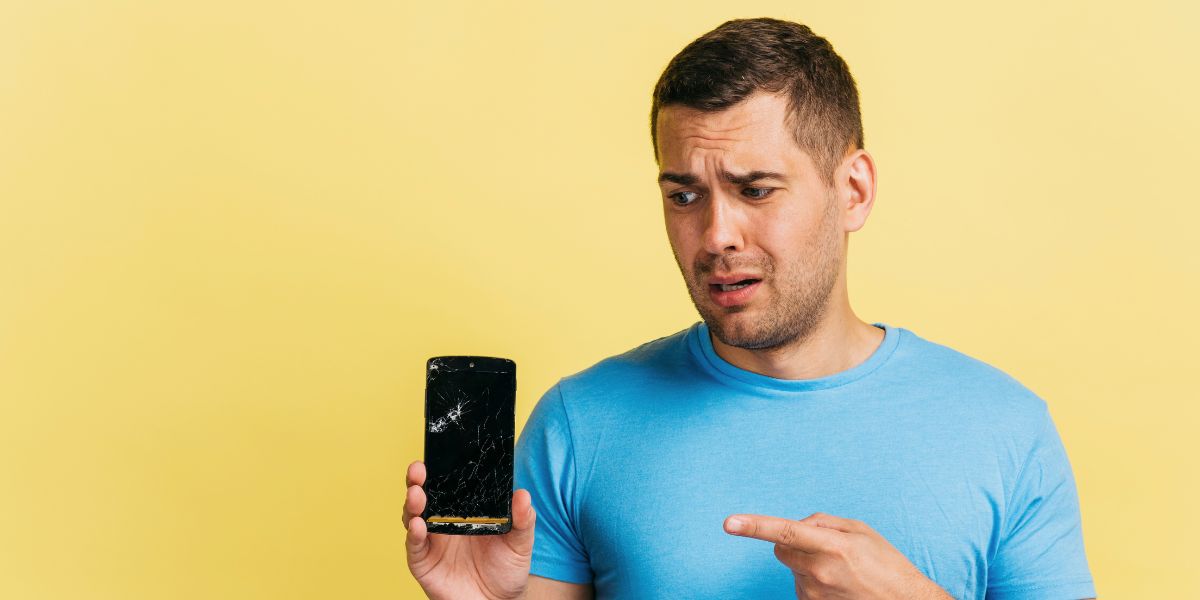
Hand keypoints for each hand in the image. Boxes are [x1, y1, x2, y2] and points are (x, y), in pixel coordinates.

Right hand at [405, 460, 536, 599]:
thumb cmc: (506, 570)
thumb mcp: (520, 542)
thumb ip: (522, 520)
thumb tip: (523, 494)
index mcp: (462, 510)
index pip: (447, 484)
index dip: (440, 468)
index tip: (439, 452)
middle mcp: (442, 522)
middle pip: (424, 494)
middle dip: (418, 479)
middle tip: (419, 468)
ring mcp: (431, 541)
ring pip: (413, 515)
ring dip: (412, 502)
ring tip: (417, 493)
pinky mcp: (423, 562)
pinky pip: (414, 545)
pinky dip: (414, 534)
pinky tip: (419, 525)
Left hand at [723, 511, 953, 599]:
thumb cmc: (886, 564)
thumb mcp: (860, 531)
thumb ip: (823, 522)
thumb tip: (797, 526)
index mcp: (832, 547)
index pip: (785, 532)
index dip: (754, 526)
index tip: (729, 523)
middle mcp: (819, 572)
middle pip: (780, 549)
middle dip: (792, 543)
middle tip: (824, 547)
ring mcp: (814, 594)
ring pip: (792, 568)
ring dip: (808, 564)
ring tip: (842, 571)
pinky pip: (800, 585)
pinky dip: (812, 580)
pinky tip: (838, 584)